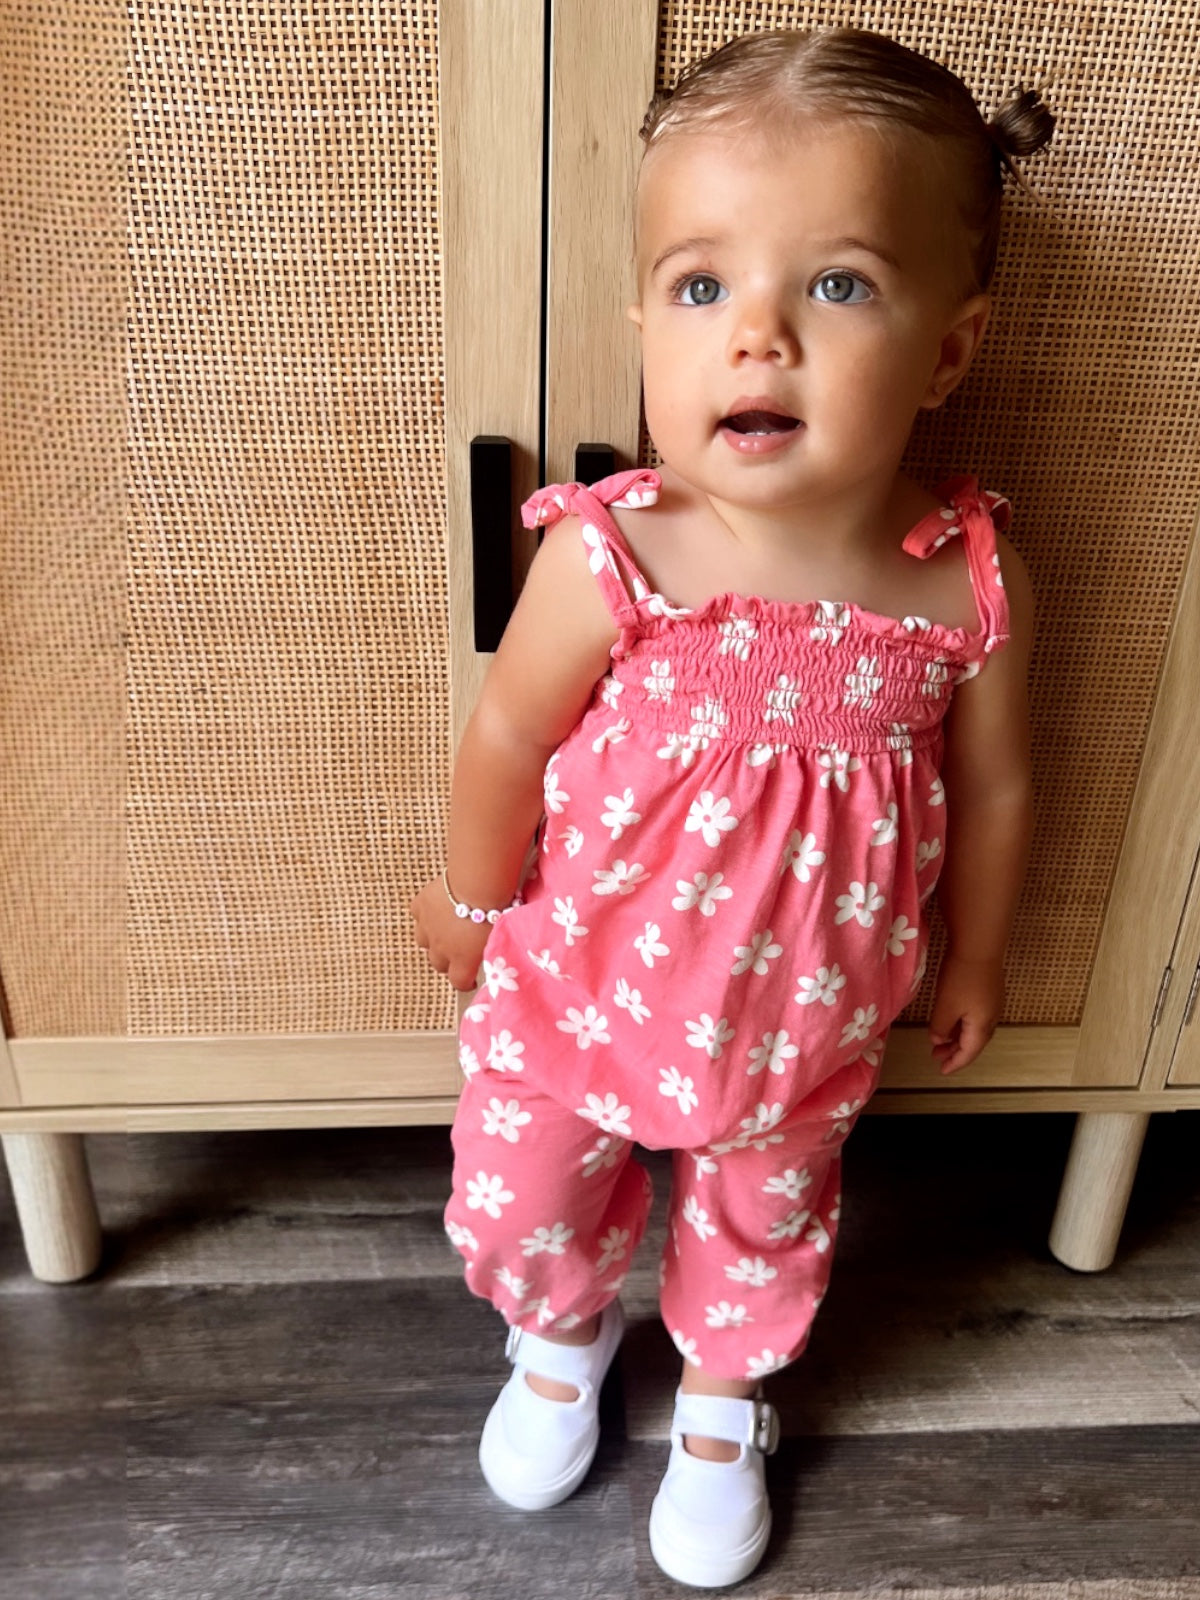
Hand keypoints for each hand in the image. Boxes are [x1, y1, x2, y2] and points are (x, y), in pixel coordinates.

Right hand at [410, 876, 491, 991]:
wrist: (479, 884)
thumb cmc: (496, 910)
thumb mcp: (499, 938)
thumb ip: (492, 951)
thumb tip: (497, 955)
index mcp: (463, 959)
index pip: (458, 982)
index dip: (464, 983)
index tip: (470, 980)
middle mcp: (441, 947)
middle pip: (438, 963)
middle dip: (448, 960)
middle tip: (459, 950)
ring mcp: (427, 927)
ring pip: (423, 941)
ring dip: (433, 939)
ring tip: (445, 930)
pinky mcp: (420, 906)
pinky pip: (418, 914)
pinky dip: (425, 913)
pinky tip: (435, 908)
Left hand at [928, 953, 1004, 1074]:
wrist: (979, 946)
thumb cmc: (961, 977)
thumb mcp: (945, 1006)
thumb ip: (941, 1027)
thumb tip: (939, 1038)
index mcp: (982, 1026)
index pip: (968, 1052)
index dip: (955, 1063)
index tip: (942, 1070)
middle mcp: (991, 1018)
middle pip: (974, 1042)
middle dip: (955, 1051)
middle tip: (937, 1056)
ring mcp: (992, 1004)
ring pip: (975, 1029)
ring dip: (958, 1037)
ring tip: (941, 1039)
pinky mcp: (989, 991)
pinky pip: (976, 1017)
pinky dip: (963, 1024)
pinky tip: (952, 1019)